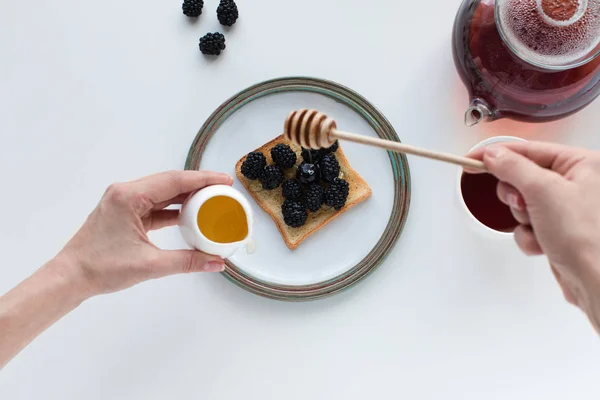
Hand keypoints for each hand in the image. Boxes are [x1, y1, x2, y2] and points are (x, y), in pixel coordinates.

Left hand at [58, 170, 232, 296]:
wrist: (71, 277)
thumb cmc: (102, 268)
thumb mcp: (150, 265)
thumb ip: (187, 261)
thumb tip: (216, 263)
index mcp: (130, 197)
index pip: (174, 181)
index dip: (203, 179)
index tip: (224, 180)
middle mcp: (126, 192)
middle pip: (170, 182)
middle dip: (198, 184)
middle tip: (223, 189)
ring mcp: (124, 201)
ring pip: (162, 192)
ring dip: (186, 196)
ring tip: (211, 199)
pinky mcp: (124, 212)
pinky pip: (154, 205)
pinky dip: (173, 208)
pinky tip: (190, 214)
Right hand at [467, 141, 599, 332]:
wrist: (596, 282)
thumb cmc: (587, 237)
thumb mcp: (543, 190)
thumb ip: (512, 167)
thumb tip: (493, 155)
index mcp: (583, 164)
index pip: (530, 150)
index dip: (498, 154)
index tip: (472, 159)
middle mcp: (578, 183)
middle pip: (523, 177)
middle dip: (516, 196)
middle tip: (522, 204)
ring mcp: (568, 208)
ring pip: (523, 204)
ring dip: (522, 219)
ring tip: (539, 228)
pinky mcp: (560, 231)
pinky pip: (528, 225)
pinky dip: (529, 236)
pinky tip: (543, 244)